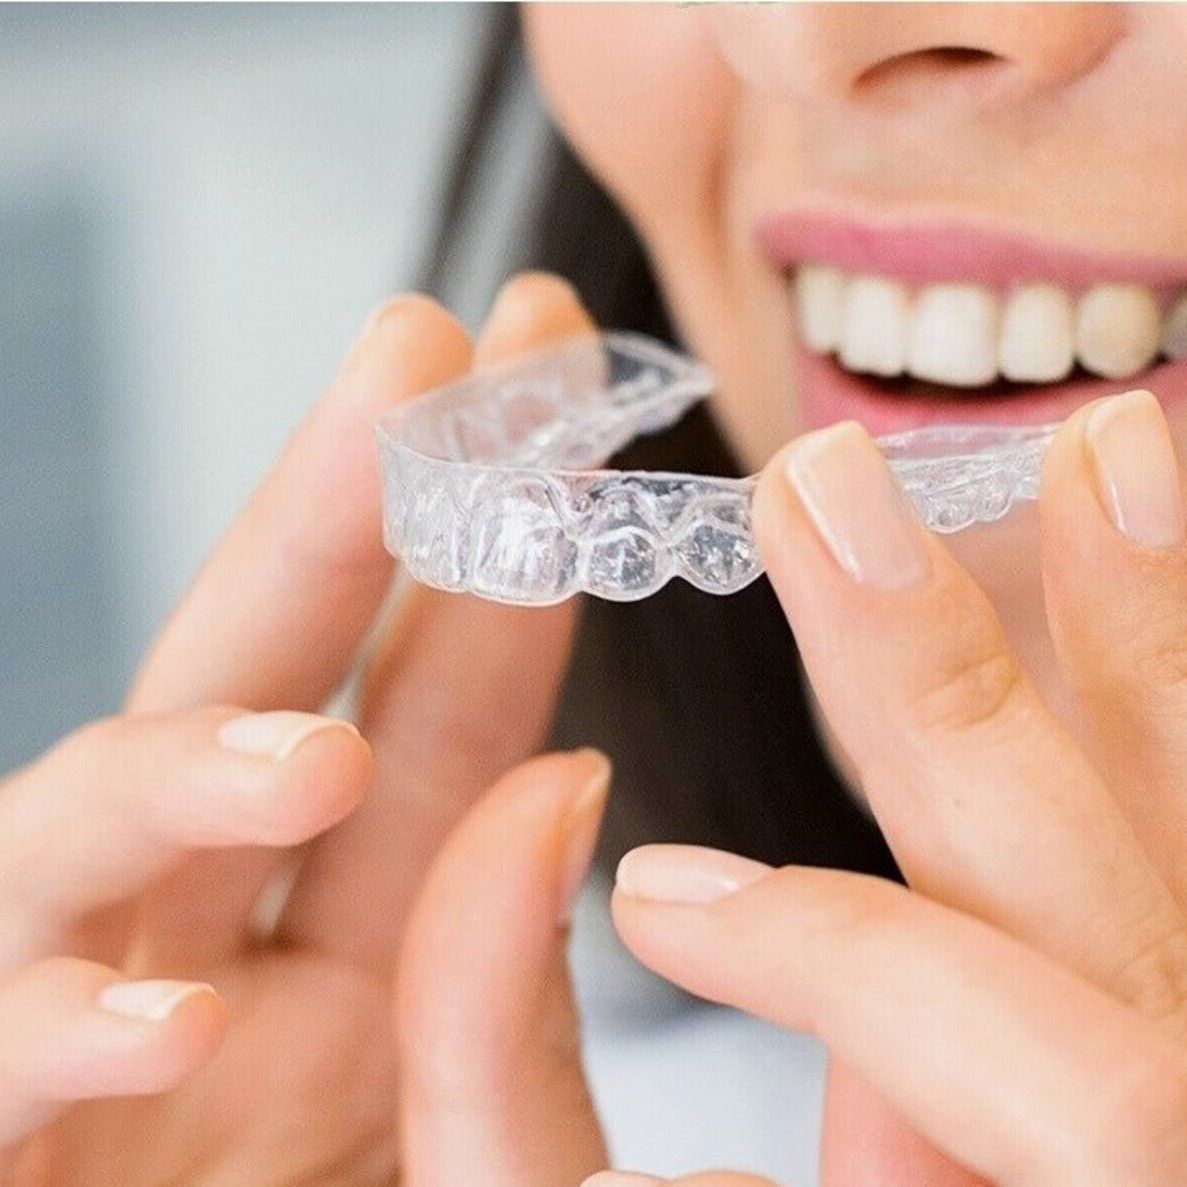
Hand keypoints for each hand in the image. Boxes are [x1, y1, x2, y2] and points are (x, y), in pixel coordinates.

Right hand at [0, 273, 609, 1185]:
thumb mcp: (488, 1134)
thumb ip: (515, 981)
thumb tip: (565, 785)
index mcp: (373, 945)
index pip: (443, 690)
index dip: (491, 528)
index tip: (546, 367)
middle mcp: (226, 962)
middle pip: (273, 684)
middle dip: (338, 510)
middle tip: (421, 344)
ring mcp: (97, 1054)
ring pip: (99, 845)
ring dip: (188, 770)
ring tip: (313, 752)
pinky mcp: (5, 1147)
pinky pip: (3, 1067)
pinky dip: (59, 1028)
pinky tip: (155, 1020)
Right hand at [598, 392, 1186, 1185]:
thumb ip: (697, 1106)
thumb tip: (639, 878)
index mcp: (1044, 1178)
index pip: (942, 1028)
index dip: (802, 939)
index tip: (661, 888)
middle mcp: (1181, 1099)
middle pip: (1081, 873)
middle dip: (930, 672)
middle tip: (824, 486)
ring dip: (1148, 628)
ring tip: (1108, 451)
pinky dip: (1181, 684)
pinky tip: (1163, 535)